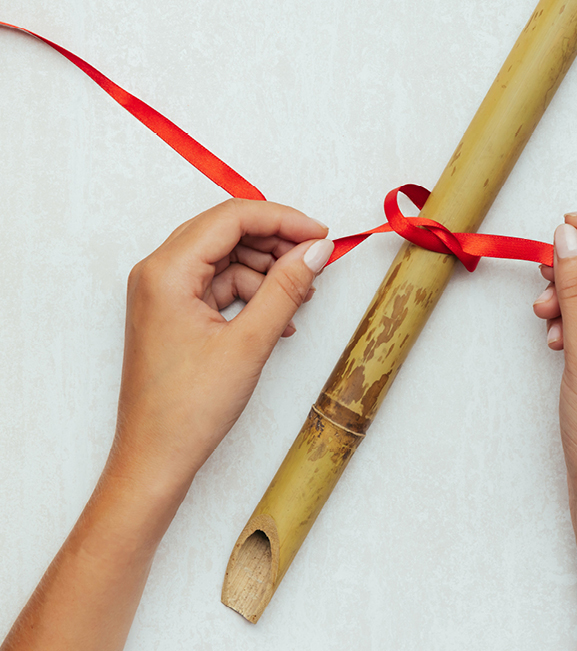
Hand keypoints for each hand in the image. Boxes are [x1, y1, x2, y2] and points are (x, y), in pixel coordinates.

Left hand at [112, 197, 333, 489]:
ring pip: (225, 258)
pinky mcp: (173, 312)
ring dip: (266, 270)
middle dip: (275, 242)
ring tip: (301, 295)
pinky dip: (251, 294)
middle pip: (226, 232)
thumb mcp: (250, 343)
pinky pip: (218, 285)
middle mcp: (158, 273)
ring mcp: (163, 293)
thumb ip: (286, 288)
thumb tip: (316, 250)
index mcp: (166, 271)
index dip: (283, 219)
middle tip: (316, 260)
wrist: (156, 458)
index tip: (321, 235)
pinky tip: (279, 318)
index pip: (232, 217)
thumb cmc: (188, 408)